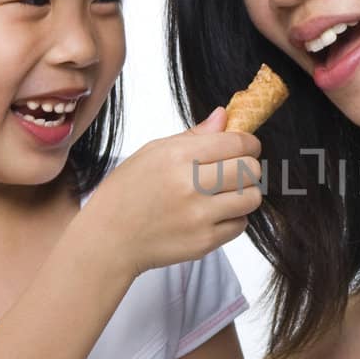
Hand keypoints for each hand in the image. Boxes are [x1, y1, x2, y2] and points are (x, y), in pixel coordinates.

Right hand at [78, 107, 264, 279]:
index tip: (246, 147)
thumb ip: (193, 136)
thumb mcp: (151, 152)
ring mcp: (199, 216)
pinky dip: (232, 219)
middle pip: (250, 169)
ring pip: (251, 198)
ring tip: (225, 194)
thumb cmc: (127, 193)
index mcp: (177, 156)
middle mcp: (190, 185)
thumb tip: (223, 116)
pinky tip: (212, 215)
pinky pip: (240, 225)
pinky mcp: (204, 242)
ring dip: (244, 194)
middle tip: (234, 172)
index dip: (249, 144)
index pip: (237, 143)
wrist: (108, 239)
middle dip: (248, 168)